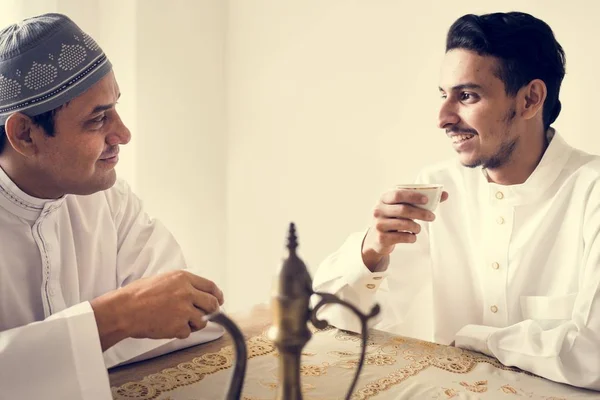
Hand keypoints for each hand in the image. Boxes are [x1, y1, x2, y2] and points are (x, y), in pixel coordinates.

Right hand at [91, 270, 223, 350]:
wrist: (125, 310)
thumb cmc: (138, 295)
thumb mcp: (164, 279)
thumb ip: (182, 284)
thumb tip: (197, 293)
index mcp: (183, 278)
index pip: (210, 286)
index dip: (217, 294)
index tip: (219, 300)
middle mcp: (187, 292)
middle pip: (212, 304)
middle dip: (212, 311)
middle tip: (206, 314)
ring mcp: (184, 310)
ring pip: (202, 321)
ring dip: (194, 323)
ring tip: (178, 320)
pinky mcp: (179, 326)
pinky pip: (188, 332)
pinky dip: (180, 332)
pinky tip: (168, 326)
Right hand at [361, 188, 448, 270]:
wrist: (378, 238)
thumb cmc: (395, 218)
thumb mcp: (403, 207)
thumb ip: (423, 200)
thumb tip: (445, 194)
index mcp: (384, 198)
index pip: (398, 194)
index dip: (413, 196)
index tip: (426, 200)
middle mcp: (378, 210)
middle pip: (403, 209)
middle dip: (420, 213)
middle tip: (432, 217)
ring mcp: (379, 224)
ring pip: (404, 224)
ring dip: (416, 227)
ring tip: (418, 228)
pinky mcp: (381, 238)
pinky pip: (402, 237)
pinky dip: (411, 237)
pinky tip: (412, 236)